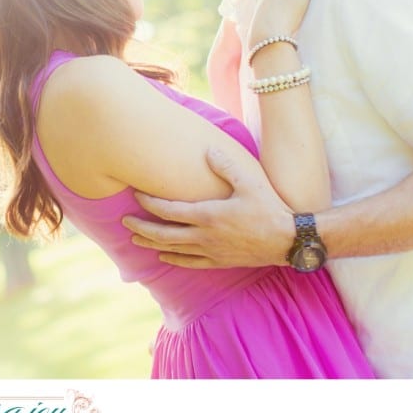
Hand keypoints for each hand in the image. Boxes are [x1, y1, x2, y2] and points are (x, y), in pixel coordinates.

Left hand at [121, 148, 293, 267]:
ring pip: (173, 250)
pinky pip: (190, 263)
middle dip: (141, 227)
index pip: (169, 210)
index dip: (149, 202)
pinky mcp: (220, 262)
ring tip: (135, 240)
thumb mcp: (249, 182)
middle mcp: (205, 236)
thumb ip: (226, 165)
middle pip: (163, 233)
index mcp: (208, 215)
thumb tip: (207, 150)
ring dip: (152, 244)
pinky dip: (174, 259)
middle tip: (123, 222)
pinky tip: (164, 255)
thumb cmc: (270, 208)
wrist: (289, 240)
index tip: (135, 195)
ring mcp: (211, 251)